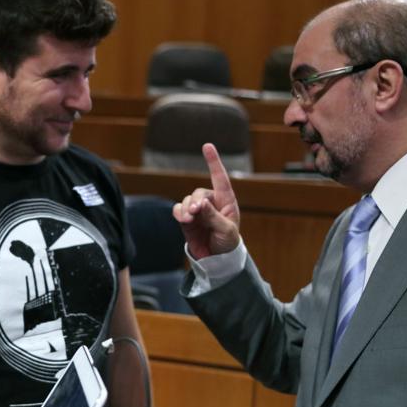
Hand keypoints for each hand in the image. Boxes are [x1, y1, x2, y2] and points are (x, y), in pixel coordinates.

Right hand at [171, 143, 240, 258]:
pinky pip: (179, 210)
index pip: (220, 178)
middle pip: (198, 193)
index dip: (213, 162)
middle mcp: (211, 203)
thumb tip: (201, 203)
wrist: (216, 260)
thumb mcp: (226, 230)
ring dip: (186, 208)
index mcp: (226, 201)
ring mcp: (198, 211)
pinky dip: (179, 213)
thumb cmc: (227, 243)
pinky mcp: (187, 220)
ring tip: (189, 220)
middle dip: (195, 201)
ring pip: (187, 201)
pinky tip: (183, 219)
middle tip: (195, 212)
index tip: (207, 146)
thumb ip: (213, 216)